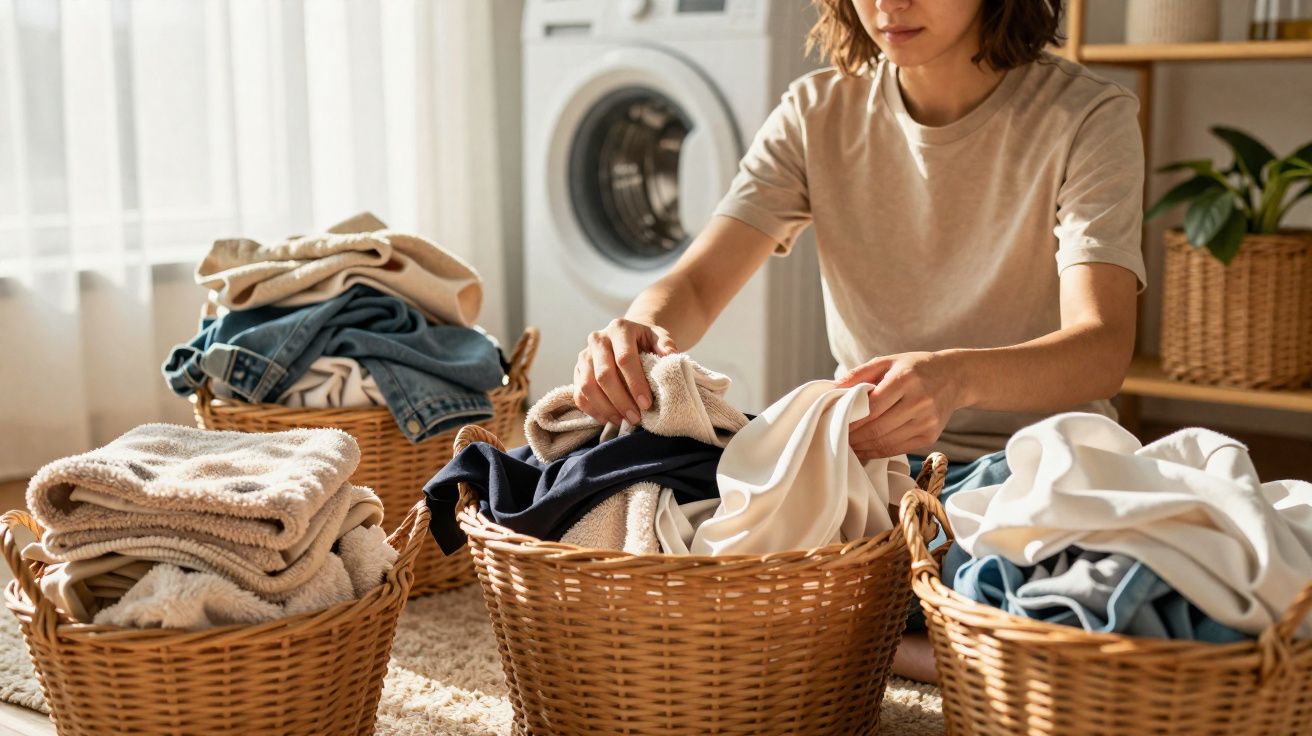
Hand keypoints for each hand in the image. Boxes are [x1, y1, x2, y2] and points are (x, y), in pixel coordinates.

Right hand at [573, 318, 677, 425]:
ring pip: (587, 387)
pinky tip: (609, 419)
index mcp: (619, 329)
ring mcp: (584, 355)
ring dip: (605, 408)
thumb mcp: (659, 337)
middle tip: (636, 418)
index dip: (635, 383)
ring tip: (623, 420)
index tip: (646, 404)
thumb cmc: (645, 341)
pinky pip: (578, 395)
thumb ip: (666, 346)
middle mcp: (598, 339)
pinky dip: (592, 410)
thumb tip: (670, 356)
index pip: (624, 359)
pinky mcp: (577, 370)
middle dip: (621, 401)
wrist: (627, 337)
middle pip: (604, 375)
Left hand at [836, 351, 964, 460]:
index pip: (872, 407)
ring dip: (862, 447)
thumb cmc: (915, 368)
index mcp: (906, 379)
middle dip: (853, 436)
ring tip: (846, 445)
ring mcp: (927, 422)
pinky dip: (877, 452)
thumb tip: (832, 388)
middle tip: (835, 437)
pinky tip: (864, 449)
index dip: (850, 419)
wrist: (955, 377)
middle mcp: (919, 402)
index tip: (833, 422)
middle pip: (877, 428)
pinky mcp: (930, 436)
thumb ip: (859, 373)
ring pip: (886, 442)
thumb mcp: (888, 361)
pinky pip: (898, 449)